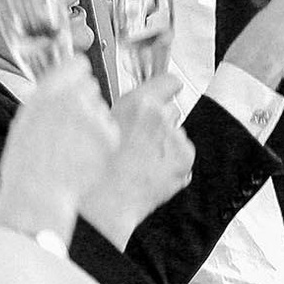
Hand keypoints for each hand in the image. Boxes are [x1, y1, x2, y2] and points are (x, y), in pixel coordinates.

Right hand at [0, 54, 119, 244]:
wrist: (39, 194)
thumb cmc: (27, 162)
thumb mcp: (26, 119)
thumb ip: (48, 96)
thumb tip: (64, 82)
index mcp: (50, 89)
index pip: (79, 64)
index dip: (79, 75)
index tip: (80, 84)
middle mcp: (74, 97)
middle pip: (93, 86)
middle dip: (87, 103)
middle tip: (74, 127)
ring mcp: (95, 116)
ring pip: (104, 110)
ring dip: (96, 123)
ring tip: (76, 148)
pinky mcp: (110, 136)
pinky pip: (111, 130)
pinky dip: (104, 142)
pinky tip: (86, 156)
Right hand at [77, 71, 193, 250]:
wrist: (105, 202)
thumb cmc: (98, 167)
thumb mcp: (103, 125)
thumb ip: (129, 110)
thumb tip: (142, 105)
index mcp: (138, 102)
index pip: (169, 81)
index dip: (168, 87)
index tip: (170, 89)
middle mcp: (160, 116)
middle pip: (172, 110)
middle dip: (161, 123)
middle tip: (141, 142)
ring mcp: (176, 138)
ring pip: (178, 135)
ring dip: (166, 145)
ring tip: (142, 162)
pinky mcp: (185, 159)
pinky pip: (183, 156)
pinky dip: (173, 164)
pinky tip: (151, 173)